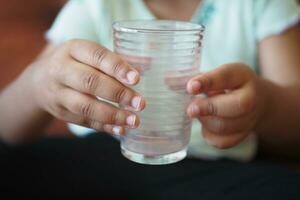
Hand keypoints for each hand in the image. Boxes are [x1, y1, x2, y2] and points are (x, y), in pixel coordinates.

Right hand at [27, 39, 145, 134]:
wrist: (40, 82)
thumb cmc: (75, 64)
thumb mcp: (87, 54)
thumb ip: (112, 61)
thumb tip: (147, 66)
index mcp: (73, 49)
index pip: (97, 56)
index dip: (117, 68)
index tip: (137, 79)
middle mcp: (61, 70)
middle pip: (90, 82)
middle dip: (118, 94)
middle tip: (140, 103)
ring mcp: (59, 93)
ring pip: (85, 106)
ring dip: (112, 115)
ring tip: (135, 120)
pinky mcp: (61, 112)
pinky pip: (83, 121)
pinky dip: (104, 126)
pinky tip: (121, 129)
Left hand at [186, 63, 266, 148]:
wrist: (257, 102)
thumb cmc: (229, 86)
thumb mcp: (215, 75)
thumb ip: (194, 79)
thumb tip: (167, 81)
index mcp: (241, 75)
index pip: (226, 77)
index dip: (208, 82)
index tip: (191, 87)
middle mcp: (251, 97)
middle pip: (235, 106)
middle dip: (209, 108)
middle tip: (190, 109)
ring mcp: (250, 119)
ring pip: (225, 126)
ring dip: (206, 121)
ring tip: (198, 112)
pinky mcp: (243, 136)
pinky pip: (222, 141)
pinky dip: (209, 135)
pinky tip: (206, 126)